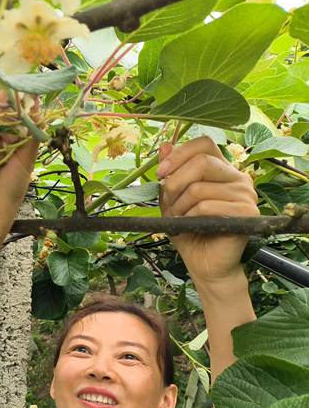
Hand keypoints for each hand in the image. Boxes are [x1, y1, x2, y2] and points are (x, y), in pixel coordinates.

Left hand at [157, 136, 259, 283]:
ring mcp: (246, 194)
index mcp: (222, 169)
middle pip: (201, 162)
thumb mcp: (172, 199)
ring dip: (179, 207)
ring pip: (199, 188)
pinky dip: (190, 218)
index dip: (179, 154)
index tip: (160, 173)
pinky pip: (207, 206)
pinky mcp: (247, 212)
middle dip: (174, 183)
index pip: (204, 143)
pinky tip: (190, 227)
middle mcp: (238, 177)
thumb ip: (171, 174)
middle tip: (167, 204)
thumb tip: (164, 145)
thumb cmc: (189, 230)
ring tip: (179, 221)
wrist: (204, 264)